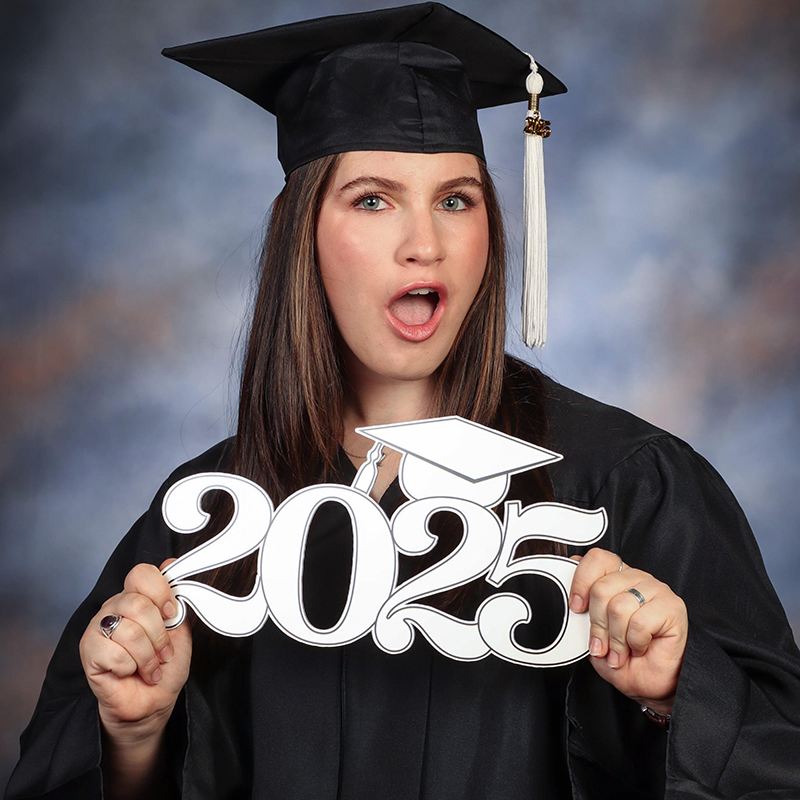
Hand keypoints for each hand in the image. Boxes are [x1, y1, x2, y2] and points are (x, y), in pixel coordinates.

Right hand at [79, 560, 191, 741]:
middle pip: (138, 604)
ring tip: (150, 667)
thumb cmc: (165, 666)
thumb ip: (176, 601)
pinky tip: (130, 672)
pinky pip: (114, 653)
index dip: (161, 592)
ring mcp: (98, 628)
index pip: (141, 573)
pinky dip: (131, 667)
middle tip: (163, 652)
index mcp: (136, 597)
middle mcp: (114, 607)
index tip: (172, 614)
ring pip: (129, 630)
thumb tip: (171, 563)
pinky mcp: (87, 652)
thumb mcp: (180, 630)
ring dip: (147, 655)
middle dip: (159, 634)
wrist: (152, 701)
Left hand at [569, 548, 686, 714]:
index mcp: (616, 578)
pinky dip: (635, 642)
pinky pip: (640, 622)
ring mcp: (656, 590)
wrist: (651, 683)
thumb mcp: (593, 634)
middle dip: (597, 624)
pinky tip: (639, 647)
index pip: (597, 559)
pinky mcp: (672, 607)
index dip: (581, 582)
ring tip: (621, 650)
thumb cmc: (625, 659)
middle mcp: (635, 579)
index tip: (577, 608)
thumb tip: (572, 599)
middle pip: (601, 587)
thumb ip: (583, 612)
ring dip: (616, 638)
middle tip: (602, 644)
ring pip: (619, 606)